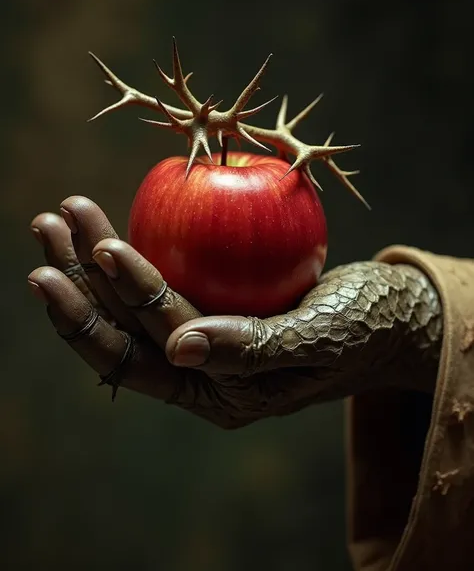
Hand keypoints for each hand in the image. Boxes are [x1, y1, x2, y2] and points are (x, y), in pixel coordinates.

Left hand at [28, 197, 442, 428]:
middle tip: (47, 226)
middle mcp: (199, 370)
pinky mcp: (208, 306)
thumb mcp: (320, 336)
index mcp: (221, 393)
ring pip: (128, 307)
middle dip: (81, 282)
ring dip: (88, 263)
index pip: (155, 348)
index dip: (123, 299)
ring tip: (59, 217)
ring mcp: (199, 337)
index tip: (102, 245)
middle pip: (123, 332)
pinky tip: (99, 227)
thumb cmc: (365, 325)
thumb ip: (255, 348)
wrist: (389, 313)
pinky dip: (125, 255)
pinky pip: (155, 283)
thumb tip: (180, 349)